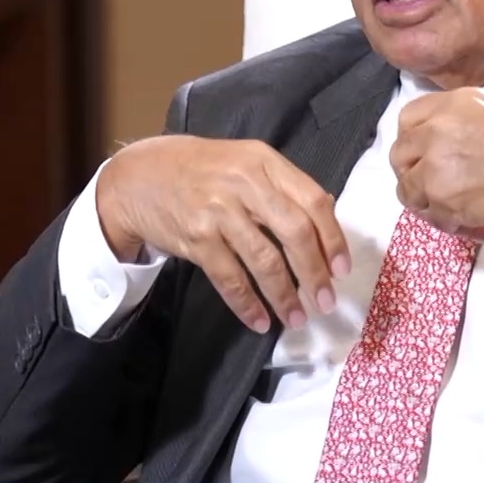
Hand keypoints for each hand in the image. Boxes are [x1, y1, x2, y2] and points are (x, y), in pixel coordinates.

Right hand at [96, 136, 351, 332]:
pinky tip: (259, 320)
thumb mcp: (245, 162)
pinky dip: (247, 304)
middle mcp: (244, 183)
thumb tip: (325, 232)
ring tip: (296, 319)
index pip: (313, 201)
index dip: (333, 239)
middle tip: (324, 302)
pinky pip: (230, 278)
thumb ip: (282, 188)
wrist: (141, 176)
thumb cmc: (202, 170)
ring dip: (284, 296)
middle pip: (295, 233)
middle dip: (315, 273)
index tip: (342, 269)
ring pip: (264, 261)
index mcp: (264, 162)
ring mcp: (218, 211)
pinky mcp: (196, 237)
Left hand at [391, 61, 483, 251]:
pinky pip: (429, 215)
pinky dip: (448, 224)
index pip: (409, 117)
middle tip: (439, 185)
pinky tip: (475, 225)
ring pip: (407, 188)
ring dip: (428, 201)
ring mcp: (435, 164)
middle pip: (400, 153)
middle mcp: (438, 129)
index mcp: (456, 103)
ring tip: (458, 209)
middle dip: (415, 172)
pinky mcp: (441, 197)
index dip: (415, 138)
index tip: (429, 153)